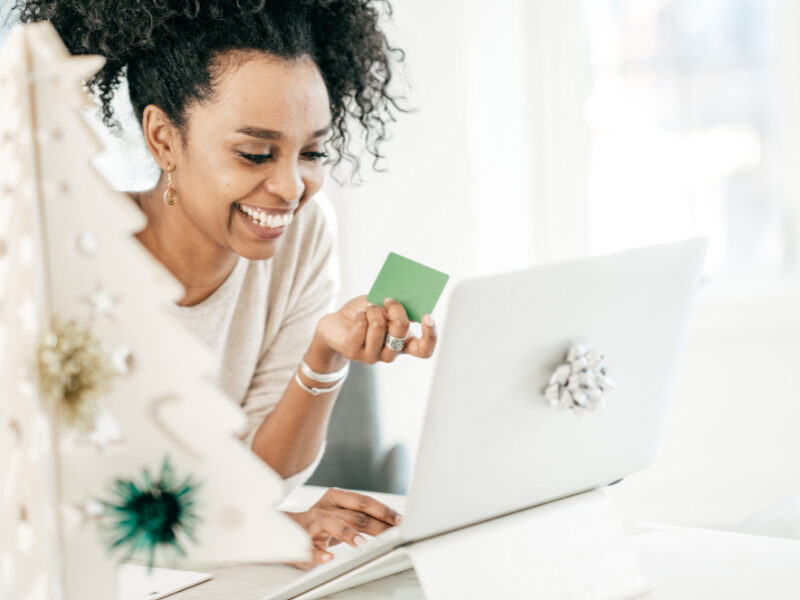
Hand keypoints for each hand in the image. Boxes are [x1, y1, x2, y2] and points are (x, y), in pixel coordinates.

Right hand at [285, 488, 402, 568]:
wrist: (286, 531)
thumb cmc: (323, 523)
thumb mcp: (341, 514)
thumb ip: (362, 516)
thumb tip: (392, 522)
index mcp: (336, 497)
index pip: (363, 501)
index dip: (383, 510)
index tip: (400, 520)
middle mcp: (324, 508)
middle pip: (352, 514)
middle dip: (374, 524)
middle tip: (391, 534)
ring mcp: (311, 524)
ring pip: (330, 524)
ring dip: (347, 533)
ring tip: (361, 544)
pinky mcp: (301, 542)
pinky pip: (309, 547)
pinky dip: (319, 553)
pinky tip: (328, 558)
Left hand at [315, 296, 436, 364]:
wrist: (336, 325)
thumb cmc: (364, 314)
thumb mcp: (382, 305)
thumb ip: (395, 304)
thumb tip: (405, 297)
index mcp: (403, 343)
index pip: (424, 350)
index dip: (430, 336)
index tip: (427, 316)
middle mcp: (390, 353)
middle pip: (401, 333)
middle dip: (396, 310)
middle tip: (388, 300)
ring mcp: (371, 356)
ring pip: (380, 328)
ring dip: (373, 311)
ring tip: (367, 309)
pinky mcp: (353, 353)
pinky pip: (361, 328)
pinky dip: (360, 316)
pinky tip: (357, 317)